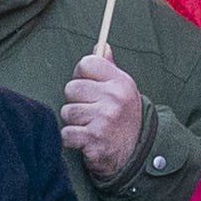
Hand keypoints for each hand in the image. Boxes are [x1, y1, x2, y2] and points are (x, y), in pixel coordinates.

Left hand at [55, 48, 147, 177]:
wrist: (135, 155)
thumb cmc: (123, 118)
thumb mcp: (123, 90)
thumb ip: (109, 68)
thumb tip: (102, 45)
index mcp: (120, 82)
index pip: (87, 63)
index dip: (81, 75)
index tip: (87, 86)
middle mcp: (114, 98)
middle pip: (71, 88)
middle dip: (75, 101)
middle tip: (89, 111)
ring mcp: (104, 119)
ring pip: (67, 111)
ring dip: (73, 122)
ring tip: (89, 126)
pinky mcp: (94, 140)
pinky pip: (66, 133)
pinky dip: (72, 139)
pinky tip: (85, 140)